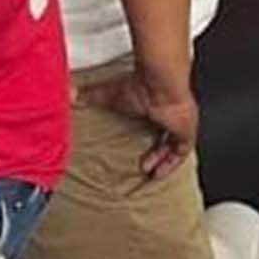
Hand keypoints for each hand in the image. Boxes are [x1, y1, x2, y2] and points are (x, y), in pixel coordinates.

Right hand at [77, 65, 198, 181]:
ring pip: (177, 146)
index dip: (152, 140)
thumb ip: (91, 96)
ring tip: (153, 175)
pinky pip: (183, 151)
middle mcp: (174, 114)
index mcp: (160, 105)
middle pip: (170, 137)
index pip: (160, 125)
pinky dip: (172, 163)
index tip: (141, 152)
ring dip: (165, 161)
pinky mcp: (188, 130)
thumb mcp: (112, 95)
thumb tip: (71, 95)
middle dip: (158, 154)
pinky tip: (161, 172)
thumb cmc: (142, 84)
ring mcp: (184, 122)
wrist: (161, 83)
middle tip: (145, 167)